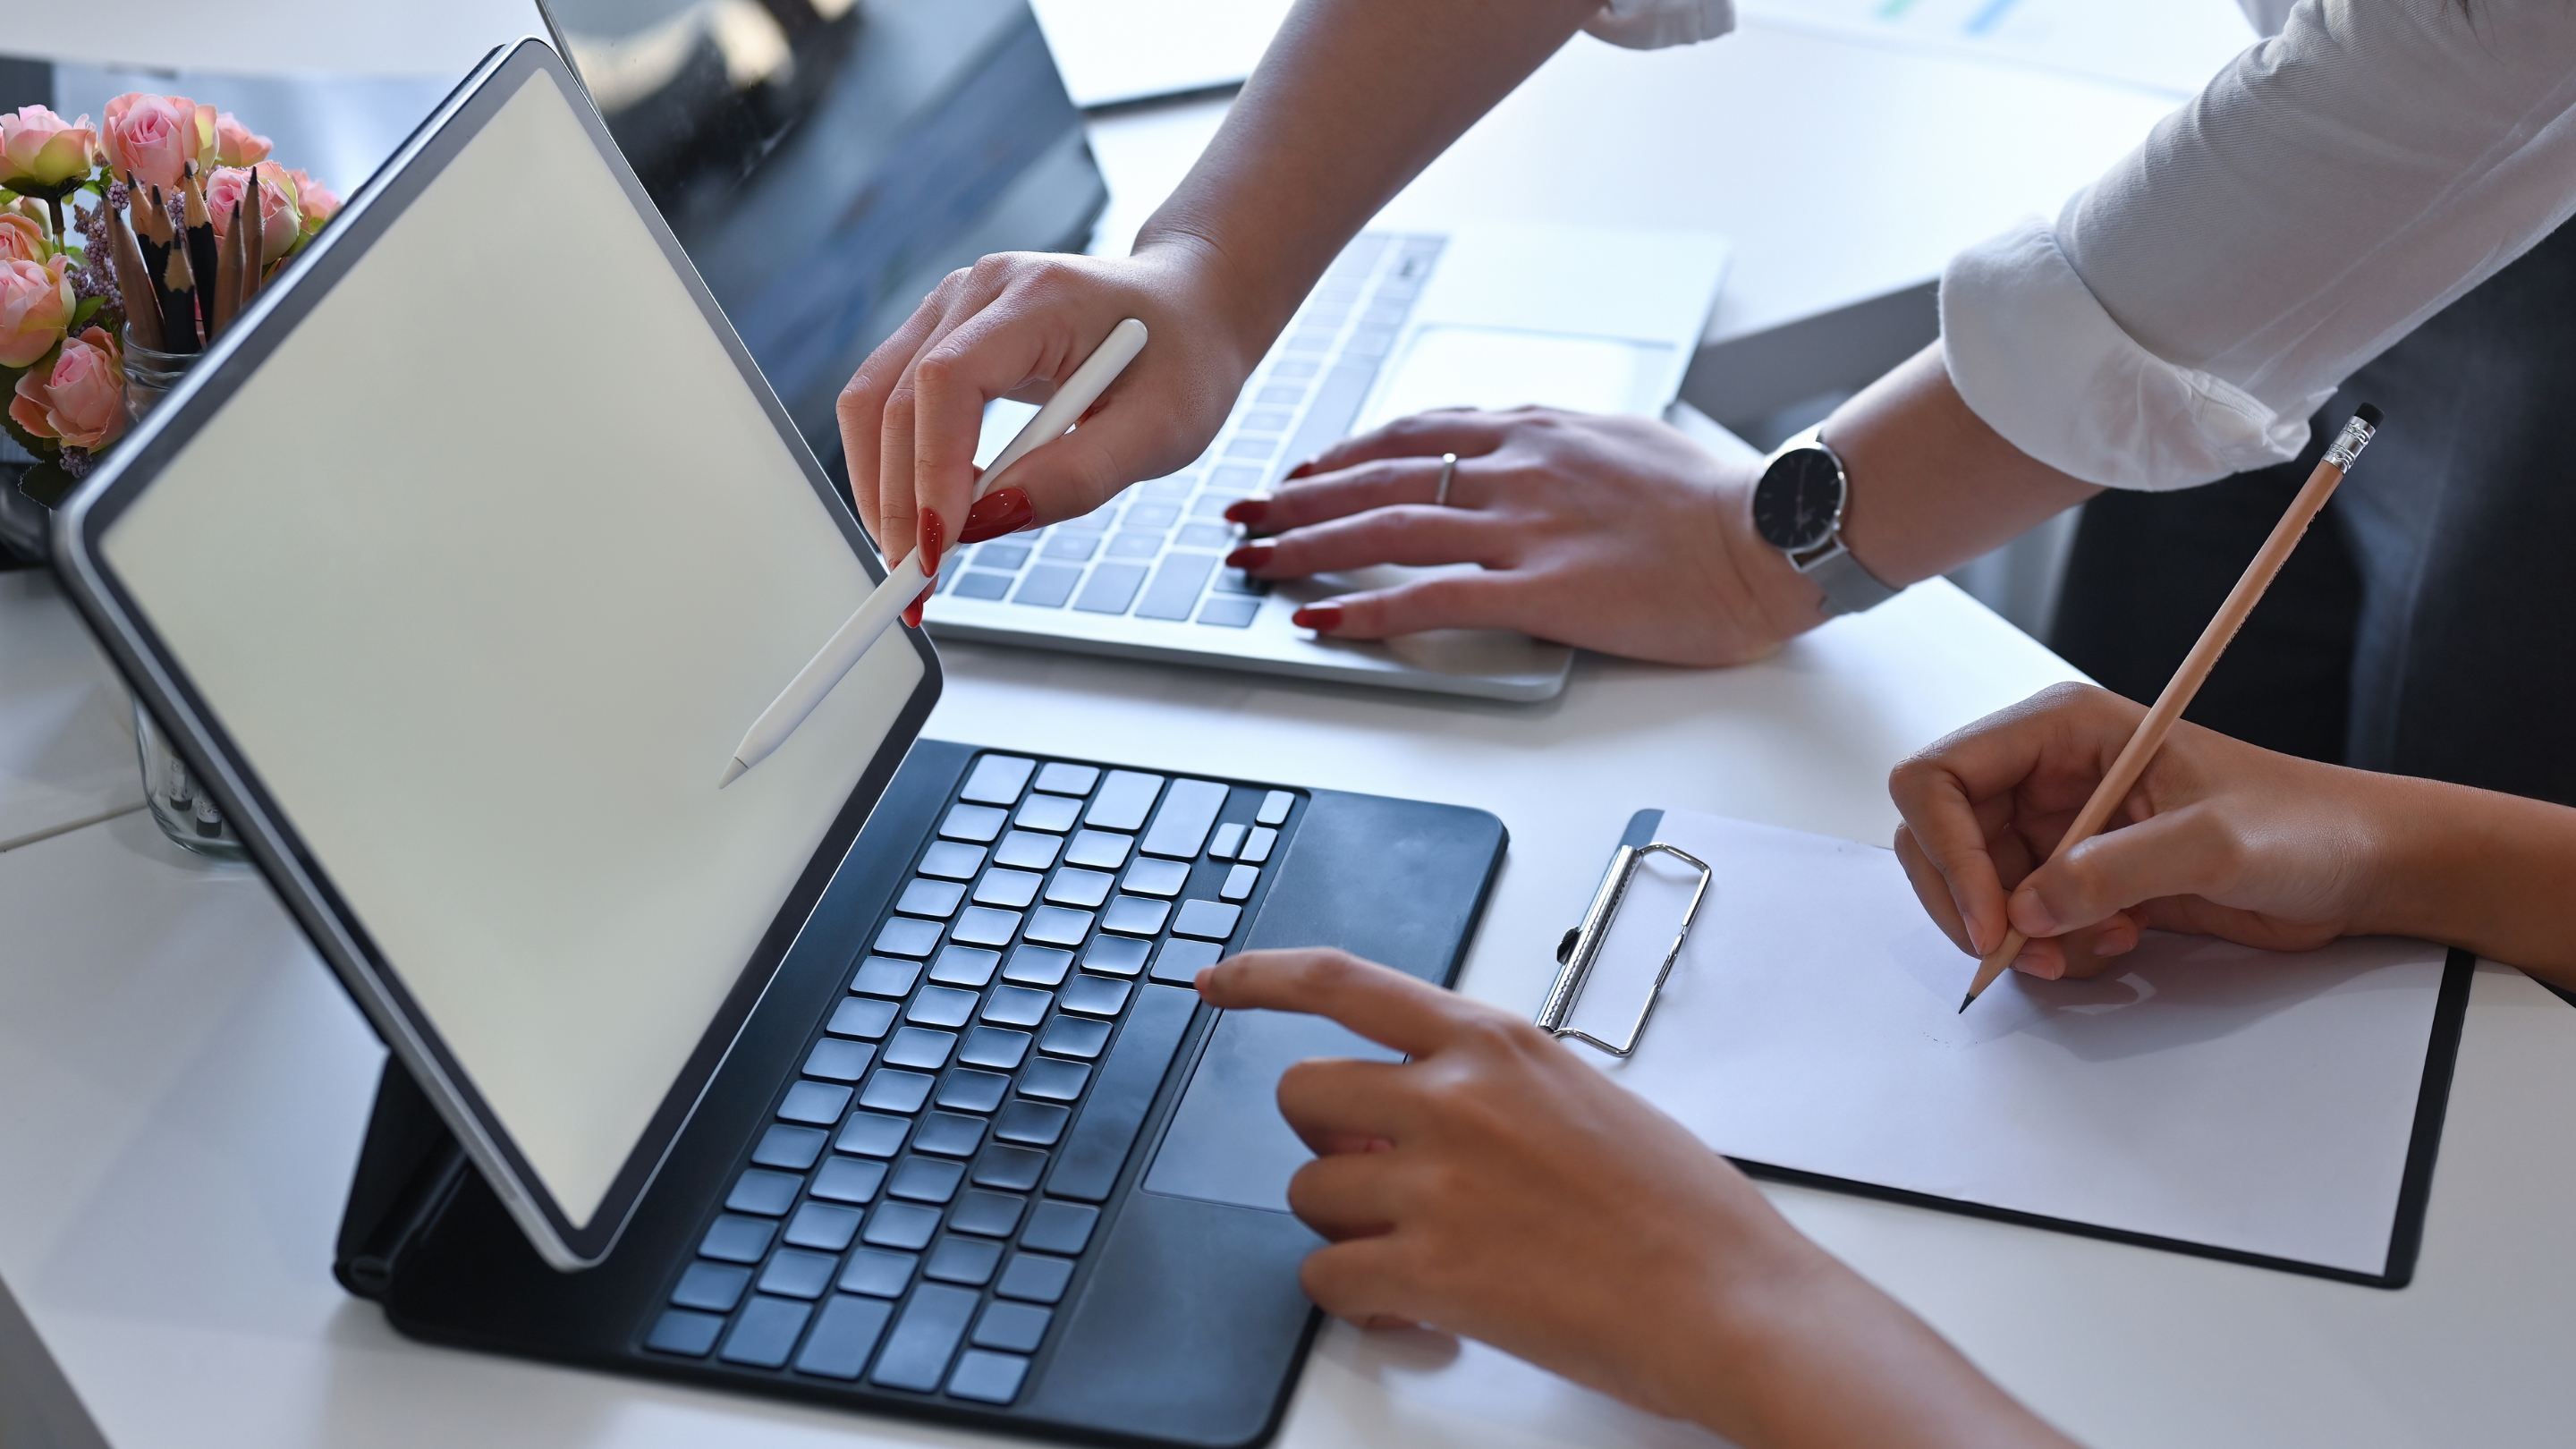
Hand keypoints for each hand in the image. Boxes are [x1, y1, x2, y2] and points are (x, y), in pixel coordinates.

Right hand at [836, 241, 1265, 571]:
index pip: (948, 380)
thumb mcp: (1161, 431)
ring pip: (871, 401)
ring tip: (916, 563)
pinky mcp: (941, 335)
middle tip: (916, 587)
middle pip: (893, 398)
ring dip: (881, 489)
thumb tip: (987, 522)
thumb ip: (1079, 476)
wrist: (1189, 308)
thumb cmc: (1184, 360)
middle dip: (896, 502)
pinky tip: (928, 517)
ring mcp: (951, 308)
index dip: (932, 469)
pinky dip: (895, 468)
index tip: (937, 549)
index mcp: (1041, 297)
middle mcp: (980, 290)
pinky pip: (888, 403)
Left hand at [1196, 949, 2073, 1448]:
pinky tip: (1417, 1302)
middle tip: (1376, 1177)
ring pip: (1310, 1192)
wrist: (1734, 1300)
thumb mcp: (1581, 1100)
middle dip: (1326, 1138)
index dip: (1264, 977)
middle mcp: (1453, 1097)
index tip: (1218, 982)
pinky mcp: (1430, 1272)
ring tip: (1428, 1250)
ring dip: (1349, 1226)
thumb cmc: (1682, 1209)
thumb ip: (1485, 1089)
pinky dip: (1358, 1297)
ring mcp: (1436, 1183)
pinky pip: (1327, 1277)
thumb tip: (1404, 1114)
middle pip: (1304, 1093)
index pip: (1346, 982)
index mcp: (1495, 1043)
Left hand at [1223, 408, 1822, 665]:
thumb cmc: (1713, 500)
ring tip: (1254, 562)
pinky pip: (1428, 597)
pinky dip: (1363, 606)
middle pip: (1378, 476)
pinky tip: (1319, 618)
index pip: (1414, 432)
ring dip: (1307, 545)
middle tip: (1246, 516)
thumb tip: (1523, 457)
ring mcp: (1522, 527)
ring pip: (1385, 529)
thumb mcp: (1625, 443)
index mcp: (1536, 430)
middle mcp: (1515, 468)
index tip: (1304, 473)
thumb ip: (1559, 449)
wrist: (1770, 533)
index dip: (1345, 455)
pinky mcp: (1538, 590)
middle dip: (1298, 498)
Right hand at [1888, 682, 2394, 979]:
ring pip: (1976, 888)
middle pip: (1938, 837)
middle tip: (2020, 953)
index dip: (1945, 850)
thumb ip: (2112, 871)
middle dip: (1970, 903)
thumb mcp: (2213, 843)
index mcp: (2062, 729)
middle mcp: (2047, 773)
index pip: (1939, 778)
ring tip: (2086, 950)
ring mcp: (2060, 827)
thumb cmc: (2305, 824)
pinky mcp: (2081, 877)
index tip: (1992, 919)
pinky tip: (2113, 943)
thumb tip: (2025, 911)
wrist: (2360, 866)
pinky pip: (2023, 921)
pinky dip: (2050, 949)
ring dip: (2015, 936)